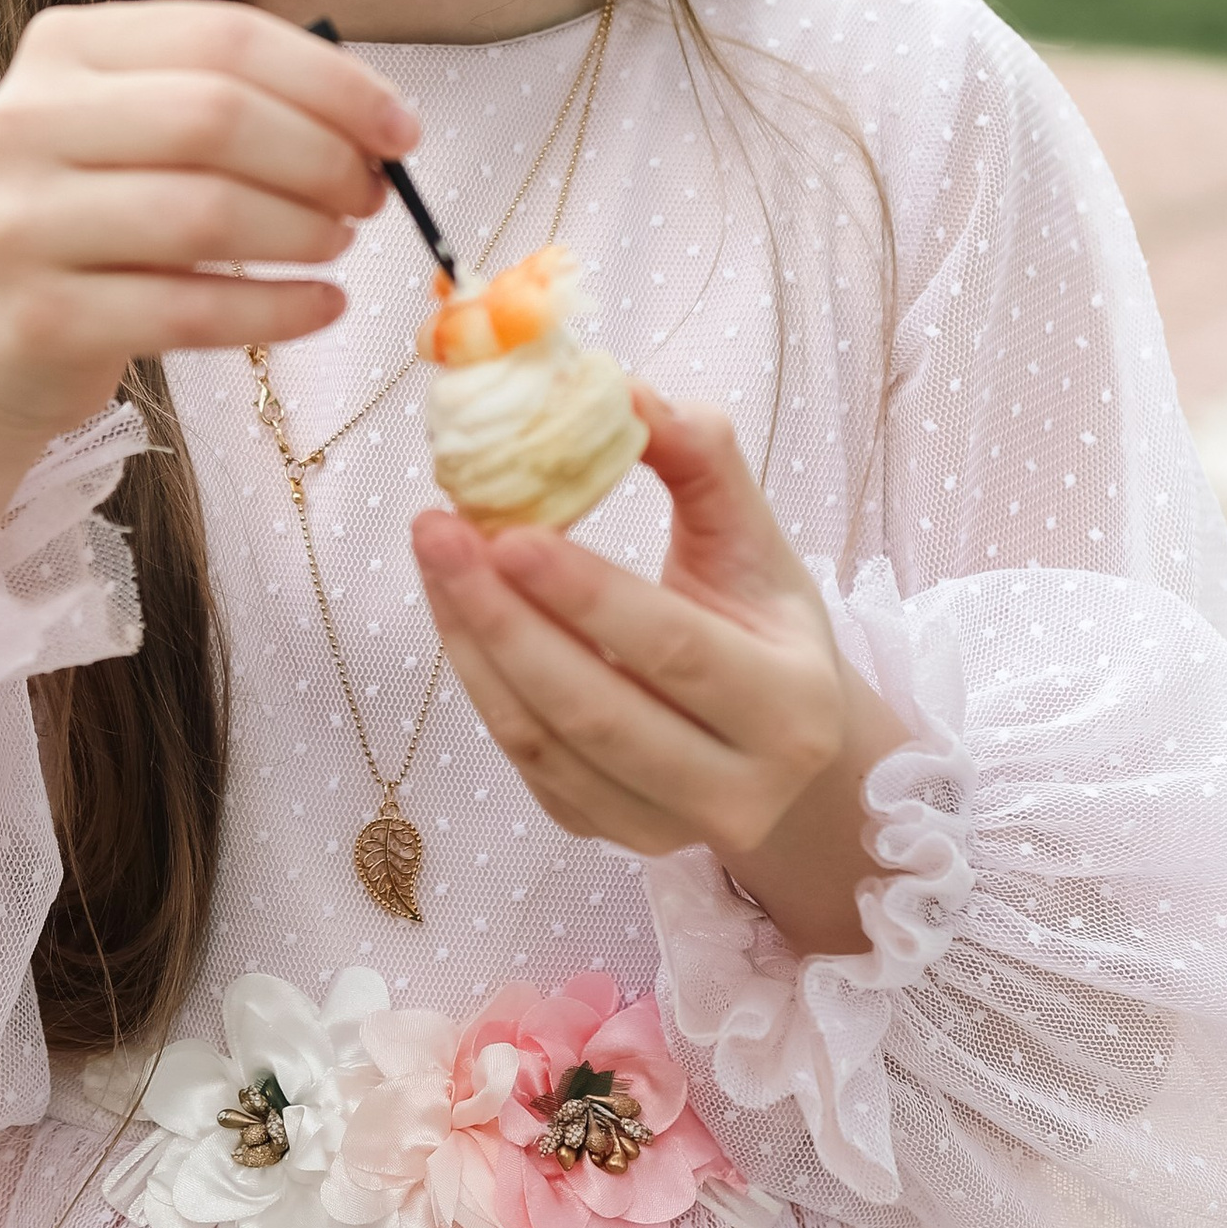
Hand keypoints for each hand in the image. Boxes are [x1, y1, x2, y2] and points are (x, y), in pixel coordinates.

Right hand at [0, 3, 416, 604]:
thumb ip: (237, 99)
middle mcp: (27, 119)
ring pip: (207, 213)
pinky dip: (278, 310)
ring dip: (304, 231)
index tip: (401, 128)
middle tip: (370, 195)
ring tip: (340, 243)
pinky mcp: (42, 316)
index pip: (224, 38)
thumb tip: (379, 118)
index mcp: (62, 47)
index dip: (333, 82)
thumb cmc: (92, 216)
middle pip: (217, 117)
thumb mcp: (136, 128)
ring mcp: (24, 220)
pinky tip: (322, 306)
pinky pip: (191, 310)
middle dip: (322, 157)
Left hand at [410, 383, 905, 955]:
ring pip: (546, 746)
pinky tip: (456, 611)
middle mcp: (737, 791)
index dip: (586, 595)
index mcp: (791, 710)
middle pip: (596, 712)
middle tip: (438, 530)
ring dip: (474, 648)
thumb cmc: (768, 628)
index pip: (674, 650)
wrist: (790, 751)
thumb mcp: (757, 542)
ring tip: (435, 556)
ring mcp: (667, 829)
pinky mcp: (609, 836)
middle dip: (503, 620)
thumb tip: (626, 391)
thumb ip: (704, 462)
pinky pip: (528, 766)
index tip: (506, 529)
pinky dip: (481, 685)